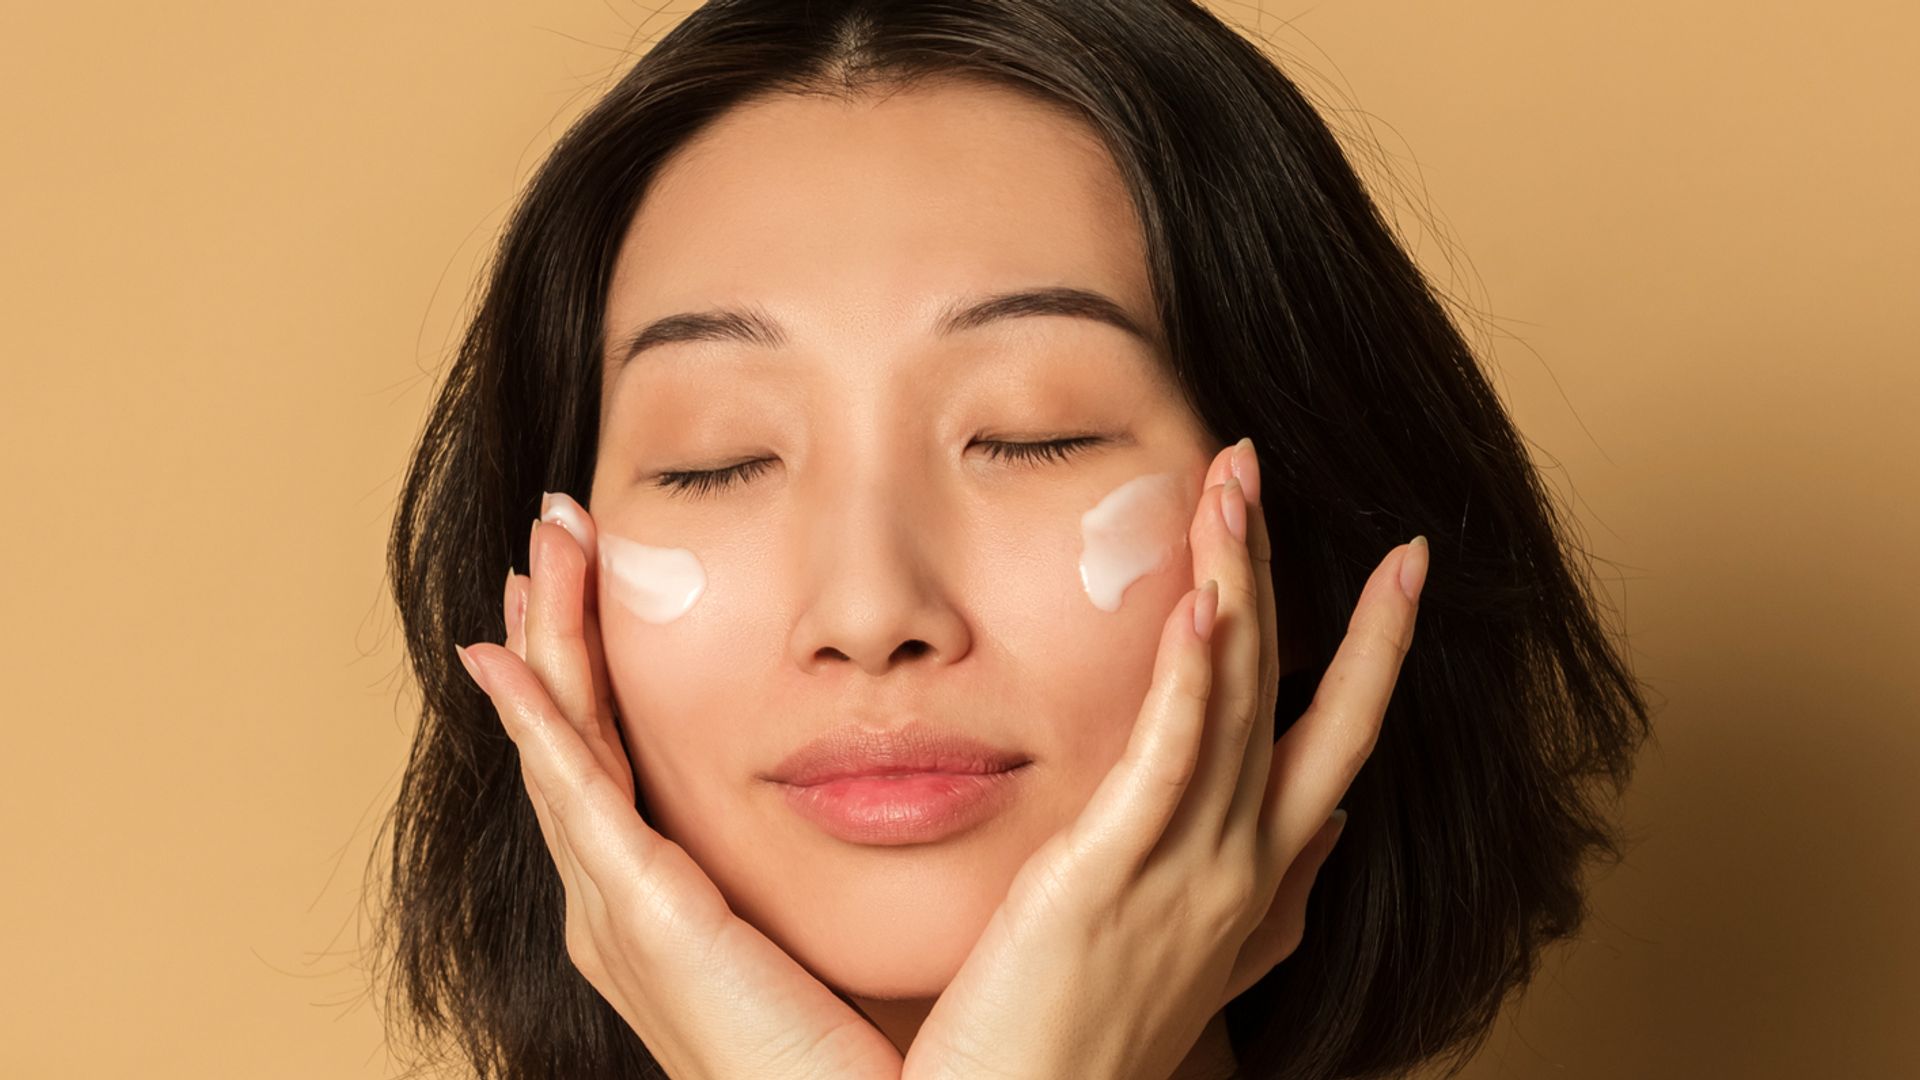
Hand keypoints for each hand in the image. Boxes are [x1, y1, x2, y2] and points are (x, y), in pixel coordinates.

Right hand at [454, 493, 902, 1079]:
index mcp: (663, 910)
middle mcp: (621, 909)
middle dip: (556, 635)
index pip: (614, 762)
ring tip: (542, 554)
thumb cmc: (864, 1057)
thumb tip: (877, 786)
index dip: (595, 671)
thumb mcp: (829, 934)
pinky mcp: (640, 914)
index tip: (593, 580)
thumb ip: (824, 866)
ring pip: (564, 747)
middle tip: (552, 535)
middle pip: (573, 742)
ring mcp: (618, 911)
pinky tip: (509, 655)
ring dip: (548, 645)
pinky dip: (539, 719)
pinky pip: (577, 791)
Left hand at [900, 439, 1427, 1079]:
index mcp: (1261, 885)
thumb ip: (1270, 897)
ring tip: (1235, 486)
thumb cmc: (1087, 1050)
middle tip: (1272, 469)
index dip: (1374, 650)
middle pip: (1297, 699)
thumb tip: (1328, 832)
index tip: (1402, 567)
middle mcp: (1244, 874)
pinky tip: (1199, 607)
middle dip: (1304, 580)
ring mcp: (1189, 875)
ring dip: (1241, 586)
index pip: (1338, 742)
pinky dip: (1193, 683)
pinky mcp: (1112, 878)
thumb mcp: (1207, 965)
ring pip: (1240, 704)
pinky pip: (1169, 762)